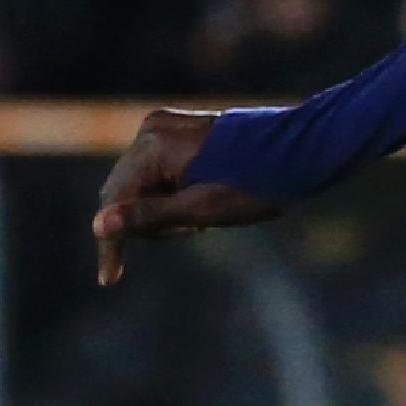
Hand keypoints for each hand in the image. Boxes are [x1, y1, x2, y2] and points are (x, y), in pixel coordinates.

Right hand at [90, 108, 281, 287]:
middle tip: (195, 231)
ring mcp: (166, 126)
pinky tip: (204, 199)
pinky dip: (174, 194)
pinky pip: (159, 171)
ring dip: (165, 210)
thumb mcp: (203, 210)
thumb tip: (99, 226)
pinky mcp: (181, 131)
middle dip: (150, 222)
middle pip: (124, 191)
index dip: (112, 243)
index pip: (115, 200)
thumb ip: (149, 217)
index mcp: (152, 145)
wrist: (306, 149)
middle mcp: (152, 129)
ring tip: (205, 217)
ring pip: (143, 184)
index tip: (109, 279)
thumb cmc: (258, 183)